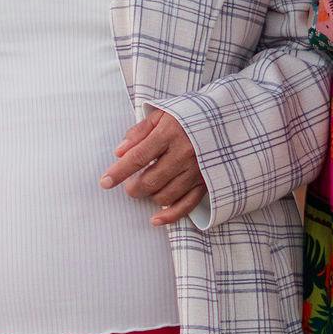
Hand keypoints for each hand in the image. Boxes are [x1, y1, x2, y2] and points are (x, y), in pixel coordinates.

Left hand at [101, 108, 209, 226]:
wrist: (227, 117)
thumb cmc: (190, 115)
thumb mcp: (163, 114)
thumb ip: (139, 132)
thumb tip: (119, 153)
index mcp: (171, 132)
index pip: (138, 157)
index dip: (119, 172)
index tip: (105, 182)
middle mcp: (185, 153)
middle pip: (150, 181)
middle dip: (133, 187)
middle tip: (129, 184)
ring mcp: (198, 170)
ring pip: (165, 196)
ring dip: (150, 196)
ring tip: (147, 188)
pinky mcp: (207, 182)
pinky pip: (187, 205)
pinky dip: (170, 215)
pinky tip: (155, 219)